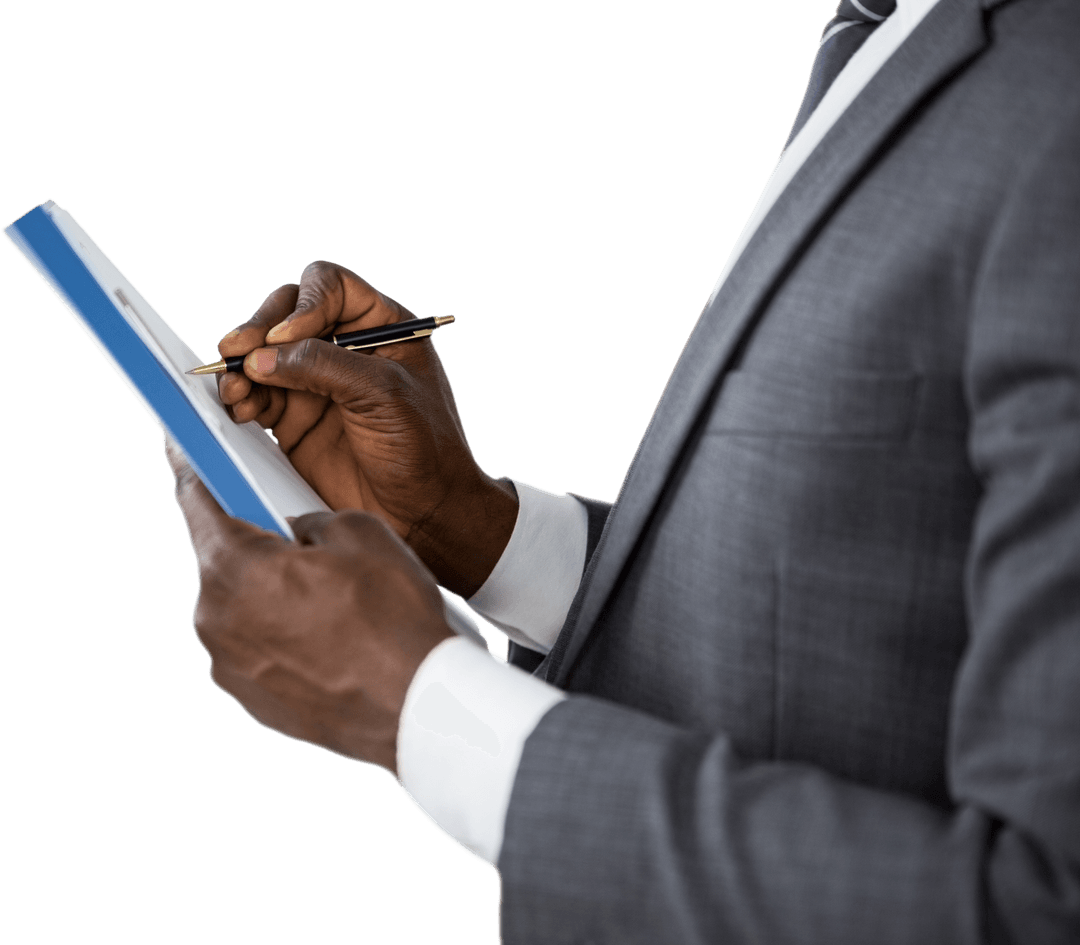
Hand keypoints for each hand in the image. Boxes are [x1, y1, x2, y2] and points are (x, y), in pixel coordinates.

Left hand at [165, 437, 452, 778]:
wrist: (419, 705)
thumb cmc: (394, 618)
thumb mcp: (360, 532)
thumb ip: (308, 520)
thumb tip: (294, 533)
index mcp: (233, 566)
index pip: (196, 499)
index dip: (196, 468)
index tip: (188, 452)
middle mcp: (214, 618)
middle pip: (223, 558)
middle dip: (259, 546)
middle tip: (310, 549)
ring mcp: (228, 666)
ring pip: (242, 607)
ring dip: (273, 596)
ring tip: (333, 604)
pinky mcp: (250, 700)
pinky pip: (257, 649)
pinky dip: (283, 638)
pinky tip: (330, 639)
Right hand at [216, 261, 516, 597]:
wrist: (426, 514)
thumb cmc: (426, 449)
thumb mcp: (384, 396)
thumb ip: (324, 367)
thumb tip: (261, 356)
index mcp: (381, 326)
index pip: (329, 286)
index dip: (303, 303)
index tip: (289, 337)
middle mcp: (344, 348)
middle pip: (285, 314)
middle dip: (258, 331)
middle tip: (236, 353)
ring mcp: (316, 383)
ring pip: (263, 356)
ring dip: (241, 367)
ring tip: (234, 390)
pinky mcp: (295, 420)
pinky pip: (256, 396)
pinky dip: (241, 398)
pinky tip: (237, 409)